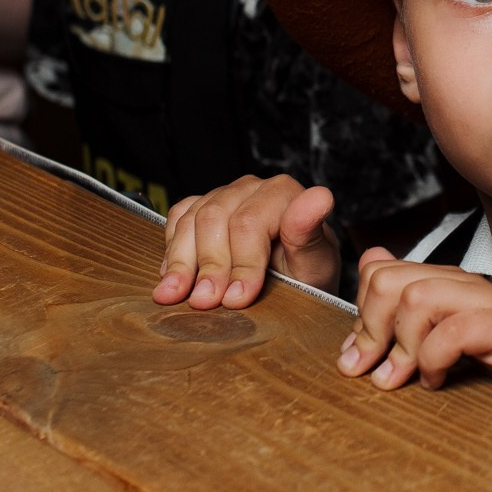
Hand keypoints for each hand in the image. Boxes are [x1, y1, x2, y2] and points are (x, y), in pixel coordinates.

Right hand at [157, 174, 341, 305]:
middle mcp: (251, 188)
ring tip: (175, 296)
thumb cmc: (307, 274)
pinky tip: (172, 278)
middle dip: (209, 266)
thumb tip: (320, 197)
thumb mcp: (316, 265)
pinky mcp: (202, 207)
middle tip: (206, 303)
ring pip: (191, 220)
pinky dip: (171, 251)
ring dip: (181, 263)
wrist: (294, 282)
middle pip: (214, 219)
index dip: (242, 263)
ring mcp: (224, 195)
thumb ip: (311, 234)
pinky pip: (177, 220)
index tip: (238, 298)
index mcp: (283, 193)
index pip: (250, 223)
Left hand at [339, 249, 491, 401]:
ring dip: (404, 348)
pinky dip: (435, 361)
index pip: (379, 273)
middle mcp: (464, 285)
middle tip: (376, 372)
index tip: (359, 359)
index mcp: (441, 285)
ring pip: (418, 297)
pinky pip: (454, 330)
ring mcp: (489, 303)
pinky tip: (439, 382)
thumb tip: (367, 263)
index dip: (361, 317)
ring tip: (408, 379)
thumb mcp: (424, 351)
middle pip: (391, 281)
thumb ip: (395, 314)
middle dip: (373, 330)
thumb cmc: (481, 383)